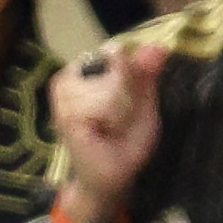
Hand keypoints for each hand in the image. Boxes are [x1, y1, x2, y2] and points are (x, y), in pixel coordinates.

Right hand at [50, 41, 167, 222]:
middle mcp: (69, 79)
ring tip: (112, 125)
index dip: (129, 70)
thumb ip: (147, 74)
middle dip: (125, 90)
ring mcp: (64, 97)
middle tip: (120, 117)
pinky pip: (99, 103)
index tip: (132, 98)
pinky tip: (103, 131)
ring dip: (118, 107)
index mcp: (88, 72)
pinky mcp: (64, 116)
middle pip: (108, 62)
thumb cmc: (125, 141)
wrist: (112, 177)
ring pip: (106, 82)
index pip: (114, 51)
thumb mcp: (144, 103)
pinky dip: (110, 118)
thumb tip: (159, 45)